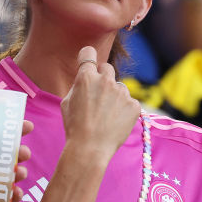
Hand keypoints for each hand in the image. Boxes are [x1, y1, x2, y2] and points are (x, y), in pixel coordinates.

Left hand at [0, 120, 31, 201]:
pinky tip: (16, 192)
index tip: (25, 126)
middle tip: (23, 152)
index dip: (11, 134)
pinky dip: (16, 196)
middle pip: (9, 159)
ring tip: (18, 173)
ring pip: (13, 178)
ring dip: (20, 173)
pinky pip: (10, 201)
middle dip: (21, 153)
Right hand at [60, 47, 139, 165]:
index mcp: (86, 77)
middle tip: (98, 95)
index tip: (88, 61)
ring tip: (106, 115)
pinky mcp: (134, 105)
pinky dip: (124, 110)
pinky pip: (129, 102)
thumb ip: (78, 86)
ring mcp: (122, 92)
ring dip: (114, 96)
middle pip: (107, 68)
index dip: (87, 57)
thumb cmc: (75, 127)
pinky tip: (115, 122)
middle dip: (102, 77)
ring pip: (119, 87)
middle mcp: (106, 80)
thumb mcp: (67, 102)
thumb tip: (84, 79)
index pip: (88, 52)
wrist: (90, 149)